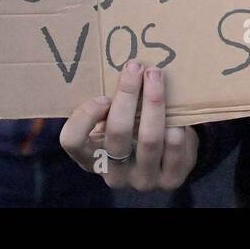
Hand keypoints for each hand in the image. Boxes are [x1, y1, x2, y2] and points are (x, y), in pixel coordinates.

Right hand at [60, 60, 197, 190]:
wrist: (168, 160)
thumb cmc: (134, 130)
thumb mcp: (114, 122)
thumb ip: (110, 105)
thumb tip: (122, 67)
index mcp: (91, 158)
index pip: (72, 140)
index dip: (84, 116)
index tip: (103, 96)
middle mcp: (113, 174)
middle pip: (117, 132)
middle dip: (128, 94)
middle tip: (137, 67)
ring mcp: (142, 180)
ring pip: (149, 139)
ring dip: (154, 102)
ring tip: (157, 76)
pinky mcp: (170, 181)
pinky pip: (174, 148)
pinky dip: (176, 125)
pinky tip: (177, 108)